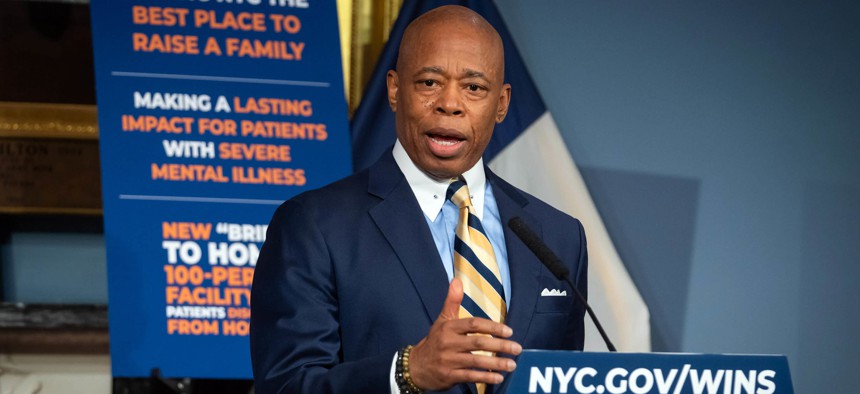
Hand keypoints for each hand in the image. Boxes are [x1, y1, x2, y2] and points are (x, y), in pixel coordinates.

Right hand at [408, 278, 522, 390]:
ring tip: (512, 364)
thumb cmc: (435, 341)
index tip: (509, 331)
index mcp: (449, 327)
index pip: (474, 324)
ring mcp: (449, 360)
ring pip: (476, 361)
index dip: (492, 327)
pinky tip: (498, 377)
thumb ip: (452, 301)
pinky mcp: (450, 376)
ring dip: (496, 363)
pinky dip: (485, 377)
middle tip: (517, 348)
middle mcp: (449, 343)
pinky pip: (470, 376)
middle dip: (500, 345)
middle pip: (478, 343)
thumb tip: (457, 280)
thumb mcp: (442, 320)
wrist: (416, 366)